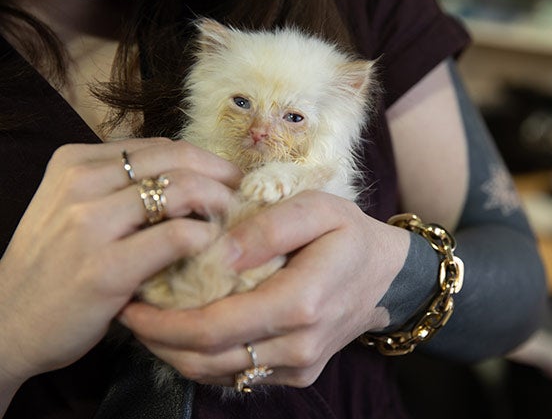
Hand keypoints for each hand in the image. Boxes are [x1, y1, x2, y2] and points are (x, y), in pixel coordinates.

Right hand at [0, 139, 240, 388]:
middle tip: (240, 197)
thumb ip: (120, 187)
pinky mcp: (106, 267)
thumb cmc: (53, 266)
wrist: (6, 324)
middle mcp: (80, 182)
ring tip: (229, 223)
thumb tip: (191, 177)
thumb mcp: (73, 208)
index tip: (227, 179)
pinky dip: (206, 239)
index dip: (205, 161)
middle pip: (177, 159)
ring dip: (219, 204)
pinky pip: (178, 236)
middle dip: (221, 176)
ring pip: (183, 189)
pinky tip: (211, 250)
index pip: (161, 146)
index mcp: (74, 161)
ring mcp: (90, 223)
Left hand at [120, 190, 409, 387]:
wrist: (386, 277)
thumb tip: (218, 252)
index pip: (215, 326)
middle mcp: (298, 346)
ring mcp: (299, 366)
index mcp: (301, 303)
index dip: (164, 321)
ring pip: (218, 373)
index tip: (132, 302)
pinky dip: (205, 358)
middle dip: (159, 340)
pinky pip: (238, 376)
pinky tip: (189, 332)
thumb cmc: (349, 235)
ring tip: (151, 321)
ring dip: (176, 352)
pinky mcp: (298, 375)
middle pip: (207, 358)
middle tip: (130, 312)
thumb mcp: (318, 209)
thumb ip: (269, 226)